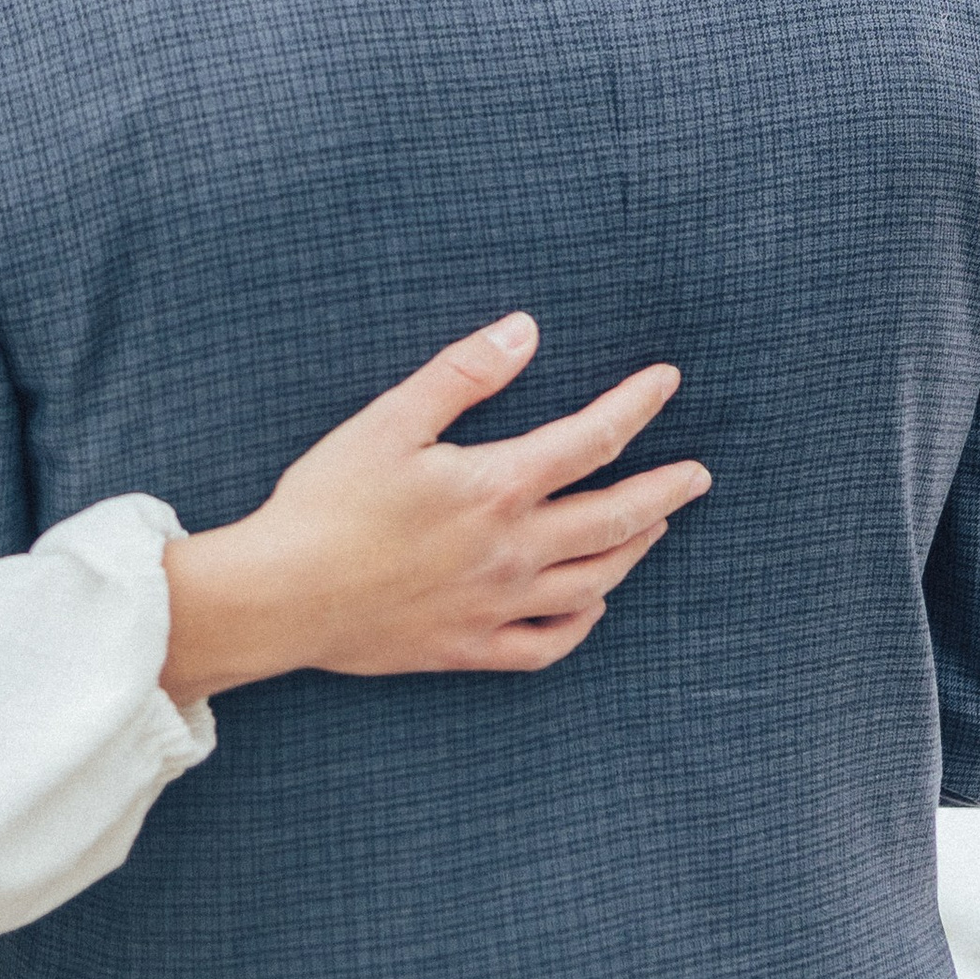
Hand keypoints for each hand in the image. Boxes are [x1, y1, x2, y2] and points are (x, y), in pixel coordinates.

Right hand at [157, 312, 708, 695]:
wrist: (281, 597)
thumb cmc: (328, 501)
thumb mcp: (390, 419)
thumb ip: (463, 373)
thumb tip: (526, 330)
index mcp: (496, 488)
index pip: (592, 440)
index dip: (637, 406)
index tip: (668, 381)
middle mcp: (511, 552)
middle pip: (615, 519)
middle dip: (665, 491)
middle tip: (698, 475)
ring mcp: (496, 607)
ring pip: (592, 584)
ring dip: (633, 552)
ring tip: (655, 527)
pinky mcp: (469, 648)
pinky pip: (548, 646)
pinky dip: (581, 623)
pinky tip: (592, 605)